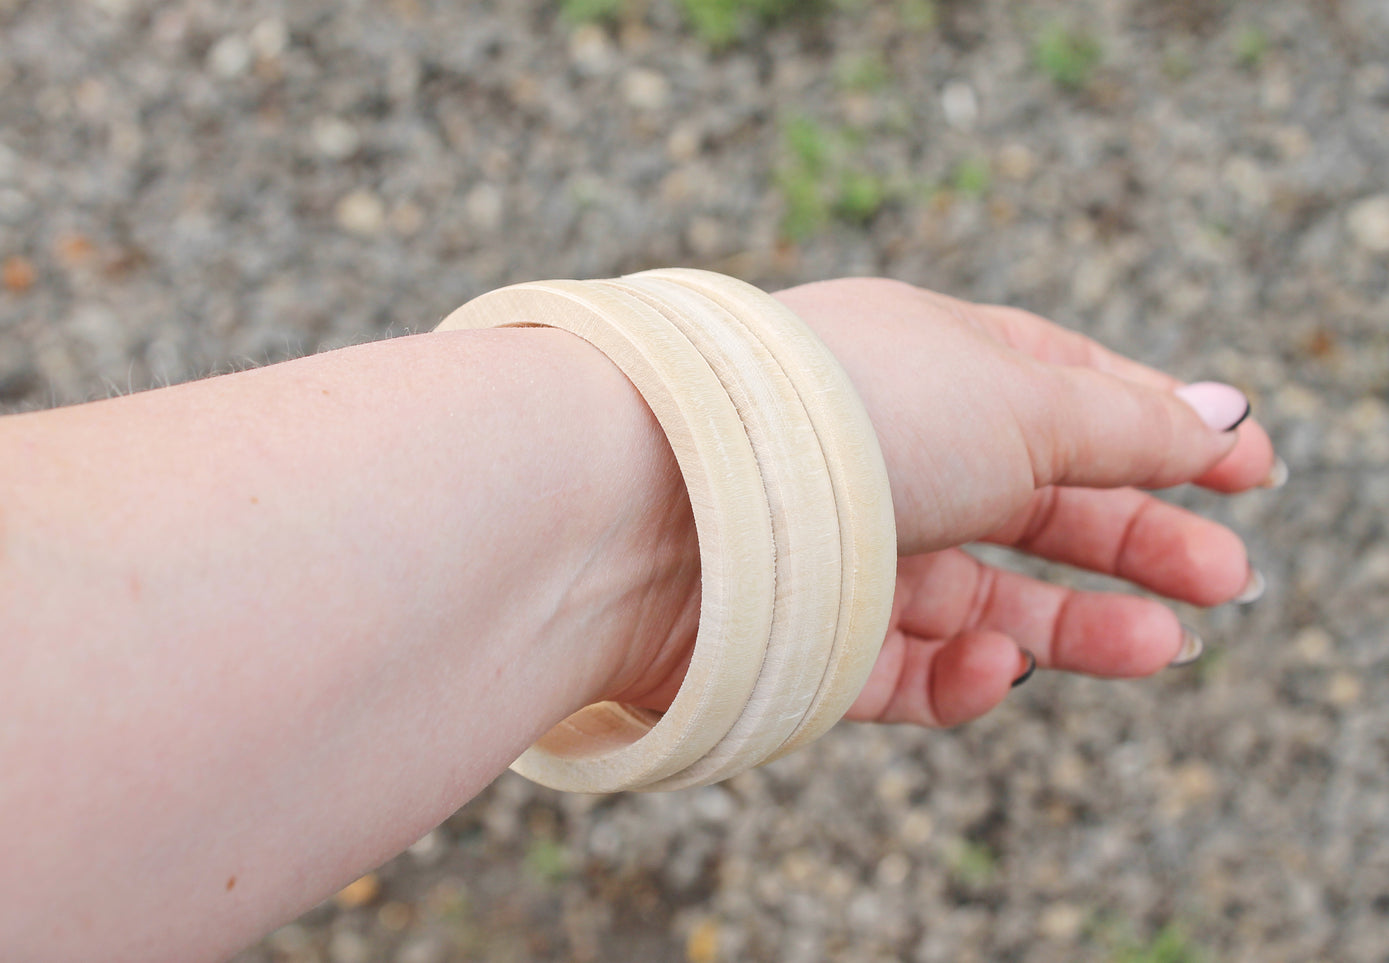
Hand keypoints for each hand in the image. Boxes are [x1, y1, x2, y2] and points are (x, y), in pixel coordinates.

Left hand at [773, 278, 1276, 727]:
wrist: (658, 504)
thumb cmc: (844, 419)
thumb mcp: (1019, 401)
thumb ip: (1123, 424)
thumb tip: (1216, 410)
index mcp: (929, 362)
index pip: (1062, 391)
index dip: (1158, 428)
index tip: (1248, 468)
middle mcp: (887, 452)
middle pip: (1032, 502)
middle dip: (1135, 540)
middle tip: (1227, 580)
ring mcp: (845, 549)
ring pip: (979, 597)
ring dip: (1074, 622)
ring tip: (1164, 646)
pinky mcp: (806, 640)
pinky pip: (904, 667)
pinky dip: (962, 673)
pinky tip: (999, 661)